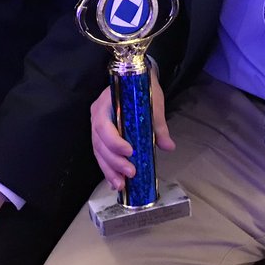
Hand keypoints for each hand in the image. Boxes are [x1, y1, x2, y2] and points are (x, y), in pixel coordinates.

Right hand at [90, 64, 173, 190]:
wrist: (137, 78)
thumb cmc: (143, 88)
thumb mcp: (153, 102)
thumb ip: (158, 124)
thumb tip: (168, 146)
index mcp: (106, 104)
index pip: (104, 125)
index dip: (114, 141)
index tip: (130, 152)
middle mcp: (97, 117)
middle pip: (100, 143)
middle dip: (114, 161)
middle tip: (131, 173)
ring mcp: (97, 128)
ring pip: (99, 153)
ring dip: (109, 170)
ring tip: (121, 185)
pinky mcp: (102, 138)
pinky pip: (102, 155)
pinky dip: (109, 169)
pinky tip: (116, 183)